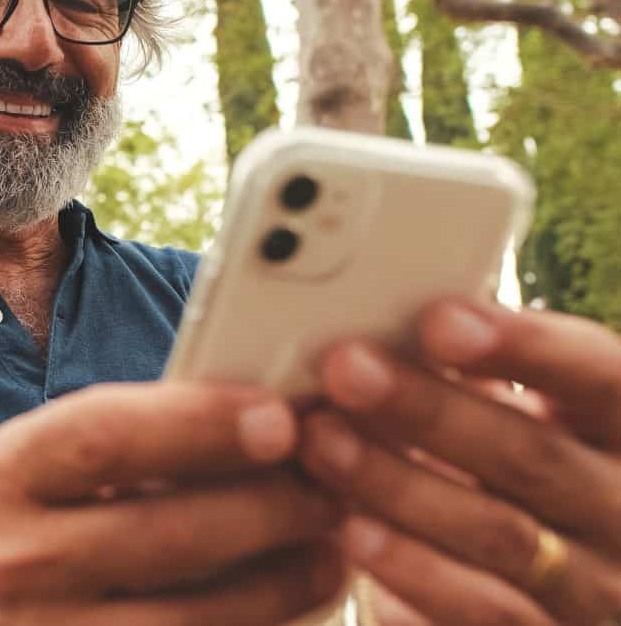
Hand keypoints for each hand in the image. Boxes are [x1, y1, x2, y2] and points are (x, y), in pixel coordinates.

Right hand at [0, 382, 347, 625]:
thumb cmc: (29, 517)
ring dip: (285, 576)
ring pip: (197, 615)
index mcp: (10, 473)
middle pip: (167, 533)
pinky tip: (295, 596)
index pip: (107, 439)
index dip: (200, 425)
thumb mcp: (51, 458)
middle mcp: (20, 558)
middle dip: (271, 505)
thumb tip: (268, 409)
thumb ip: (139, 434)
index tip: (282, 416)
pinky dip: (260, 625)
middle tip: (337, 482)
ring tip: (333, 540)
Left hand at [300, 298, 620, 624]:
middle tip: (345, 368)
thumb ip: (482, 376)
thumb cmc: (527, 475)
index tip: (439, 320)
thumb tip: (382, 323)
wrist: (571, 586)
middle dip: (430, 409)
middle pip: (533, 456)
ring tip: (322, 443)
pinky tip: (350, 534)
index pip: (601, 380)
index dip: (526, 348)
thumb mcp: (532, 419)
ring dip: (400, 486)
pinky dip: (414, 572)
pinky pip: (482, 614)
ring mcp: (595, 587)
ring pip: (499, 535)